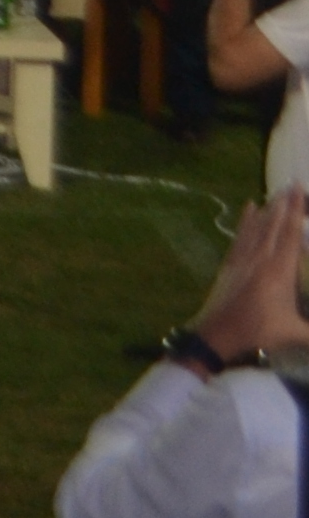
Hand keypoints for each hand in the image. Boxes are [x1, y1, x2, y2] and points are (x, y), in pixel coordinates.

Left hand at [196, 188, 308, 365]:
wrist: (218, 333)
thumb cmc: (259, 332)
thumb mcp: (296, 333)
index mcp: (280, 270)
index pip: (292, 234)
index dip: (297, 211)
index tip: (299, 190)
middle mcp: (261, 258)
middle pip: (274, 224)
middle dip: (284, 203)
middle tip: (292, 183)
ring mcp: (243, 258)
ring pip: (258, 226)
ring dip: (268, 208)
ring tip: (277, 192)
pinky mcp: (230, 262)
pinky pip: (240, 234)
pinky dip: (246, 219)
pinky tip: (249, 206)